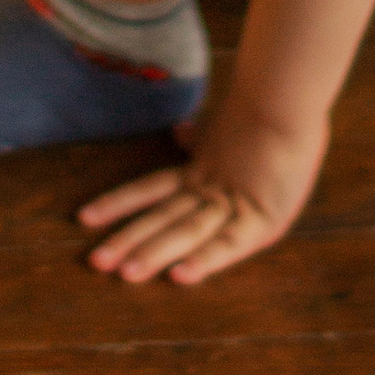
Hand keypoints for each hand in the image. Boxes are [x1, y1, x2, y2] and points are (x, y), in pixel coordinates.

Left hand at [77, 94, 327, 287]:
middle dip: (128, 239)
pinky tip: (180, 276)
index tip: (84, 217)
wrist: (289, 97)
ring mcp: (234, 205)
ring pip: (186, 230)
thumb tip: (179, 130)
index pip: (149, 189)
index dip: (117, 203)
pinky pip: (230, 244)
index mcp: (202, 170)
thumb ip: (201, 135)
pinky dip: (205, 260)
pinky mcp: (263, 221)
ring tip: (125, 274)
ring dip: (156, 252)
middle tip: (95, 262)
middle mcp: (210, 190)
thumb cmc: (267, 109)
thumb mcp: (228, 125)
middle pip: (161, 216)